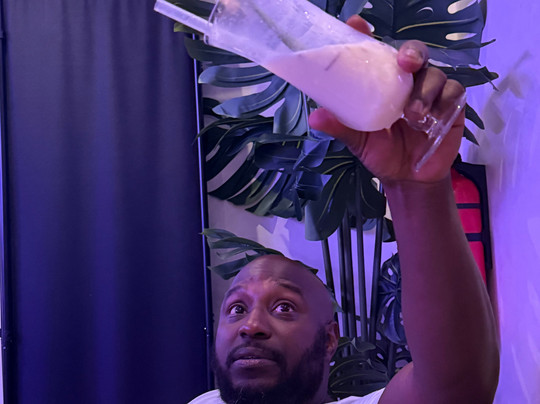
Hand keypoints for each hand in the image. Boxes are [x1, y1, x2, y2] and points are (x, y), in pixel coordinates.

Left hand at [308, 15, 465, 184]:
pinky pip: (453, 92)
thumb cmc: (382, 154)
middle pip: (414, 53)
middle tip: (406, 64)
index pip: (376, 54)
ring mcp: (431, 91)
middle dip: (411, 53)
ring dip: (425, 91)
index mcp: (382, 84)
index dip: (367, 36)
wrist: (409, 179)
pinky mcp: (451, 105)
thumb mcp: (359, 141)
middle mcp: (406, 82)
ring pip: (434, 74)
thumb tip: (315, 117)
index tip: (358, 25)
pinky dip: (443, 103)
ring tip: (413, 116)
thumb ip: (341, 127)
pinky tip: (432, 121)